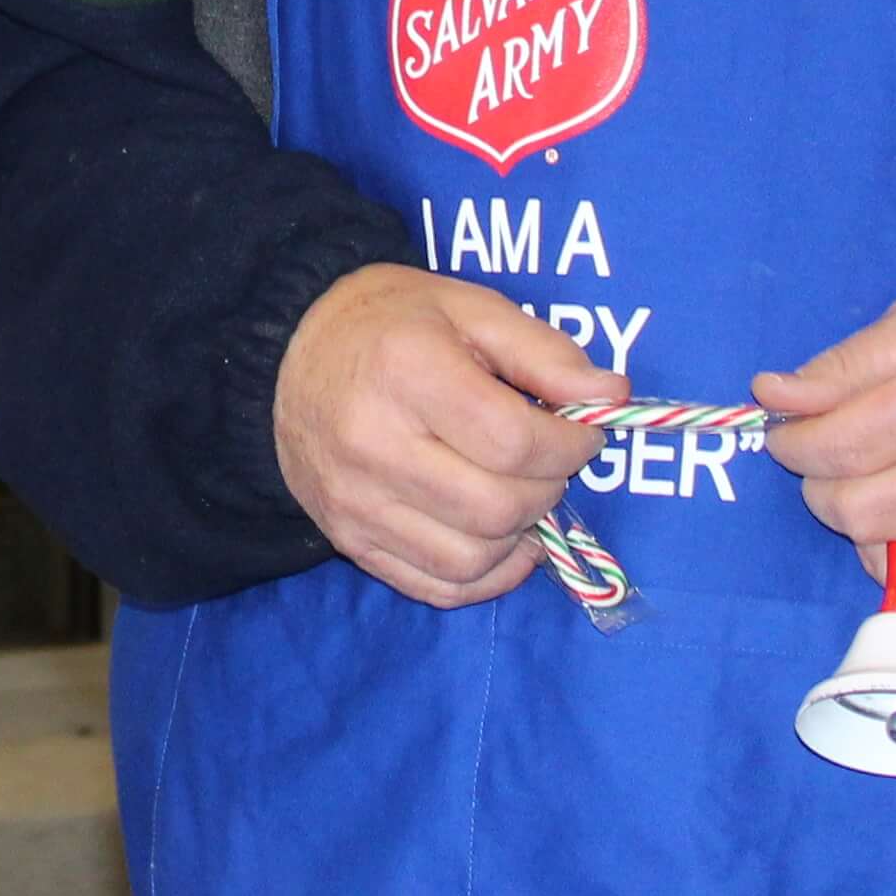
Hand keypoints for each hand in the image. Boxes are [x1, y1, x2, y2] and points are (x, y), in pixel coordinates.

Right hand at [272, 265, 615, 607]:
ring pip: (473, 558)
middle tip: (549, 460)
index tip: (582, 431)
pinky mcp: (348, 539)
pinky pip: (437, 587)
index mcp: (407, 371)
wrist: (283, 354)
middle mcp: (373, 443)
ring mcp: (355, 501)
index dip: (571, 444)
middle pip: (498, 507)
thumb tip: (612, 398)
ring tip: (520, 493)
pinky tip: (500, 539)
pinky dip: (486, 576)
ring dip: (520, 535)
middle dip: (549, 489)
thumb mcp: (469, 308)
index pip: (515, 441)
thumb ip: (544, 352)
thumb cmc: (388, 322)